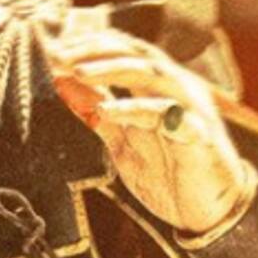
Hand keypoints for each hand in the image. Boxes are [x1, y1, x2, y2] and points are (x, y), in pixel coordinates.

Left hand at [45, 29, 251, 233]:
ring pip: (152, 74)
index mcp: (158, 88)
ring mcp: (189, 109)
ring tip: (78, 72)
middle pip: (137, 54)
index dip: (90, 46)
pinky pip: (166, 115)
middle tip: (59, 56)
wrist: (204, 211)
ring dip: (113, 69)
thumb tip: (63, 84)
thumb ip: (95, 112)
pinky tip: (107, 110)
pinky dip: (135, 109)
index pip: (125, 51)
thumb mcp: (120, 140)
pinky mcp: (197, 134)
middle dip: (97, 51)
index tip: (53, 50)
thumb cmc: (166, 171)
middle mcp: (176, 89)